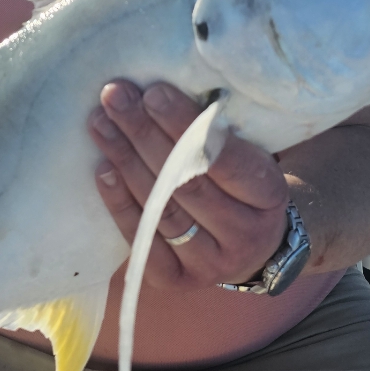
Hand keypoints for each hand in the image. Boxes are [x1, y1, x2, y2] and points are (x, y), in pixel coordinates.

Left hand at [89, 80, 288, 291]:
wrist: (251, 246)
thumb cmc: (242, 184)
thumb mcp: (250, 155)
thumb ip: (218, 132)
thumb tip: (160, 90)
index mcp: (269, 195)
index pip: (226, 159)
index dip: (185, 125)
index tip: (153, 92)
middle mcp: (244, 235)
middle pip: (185, 182)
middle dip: (144, 133)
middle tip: (114, 96)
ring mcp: (209, 264)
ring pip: (161, 208)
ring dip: (125, 160)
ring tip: (99, 122)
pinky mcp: (175, 281)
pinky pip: (141, 240)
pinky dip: (119, 202)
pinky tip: (102, 168)